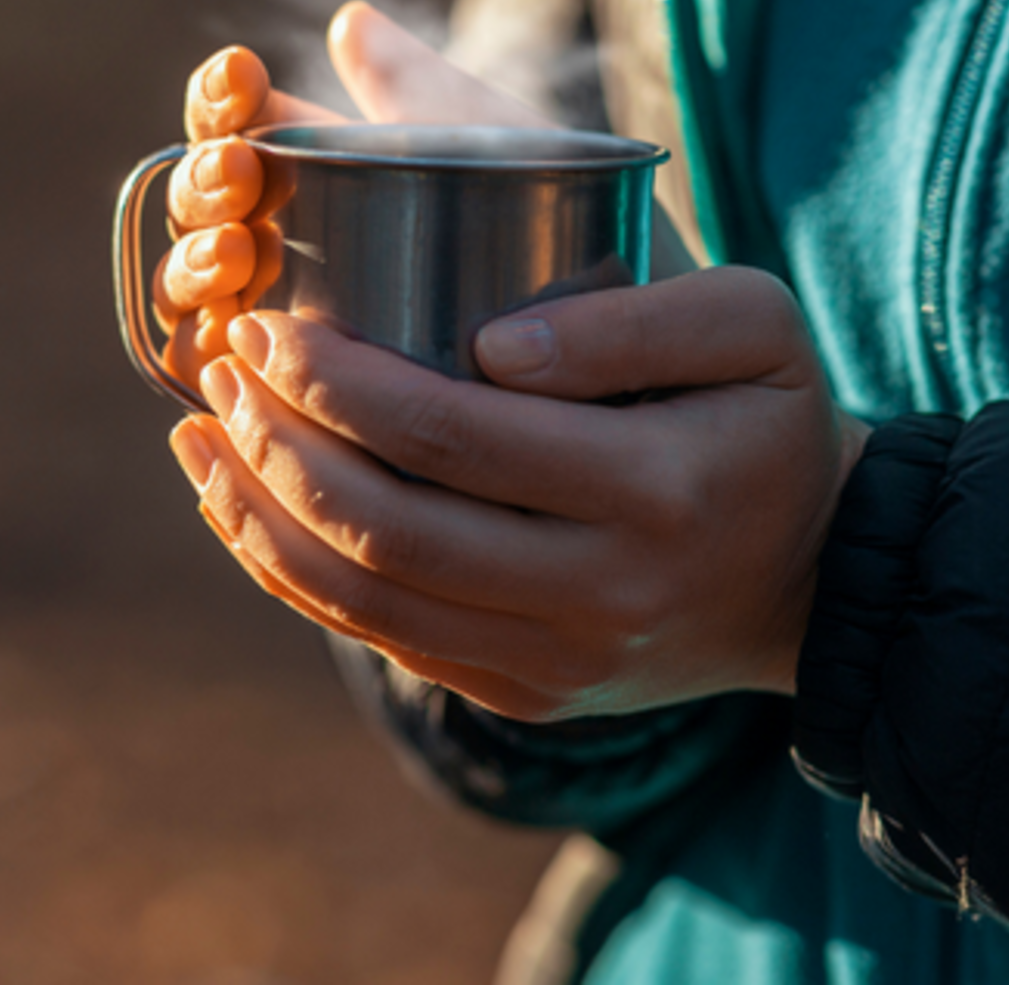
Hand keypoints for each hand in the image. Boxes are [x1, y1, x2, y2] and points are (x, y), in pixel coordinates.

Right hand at [156, 1, 580, 385]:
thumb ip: (423, 93)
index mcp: (309, 171)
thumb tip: (351, 19)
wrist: (612, 353)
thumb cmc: (560, 239)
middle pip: (199, 210)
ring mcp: (269, 328)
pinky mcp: (279, 409)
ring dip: (191, 265)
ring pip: (192, 296)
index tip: (244, 78)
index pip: (233, 123)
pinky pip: (214, 389)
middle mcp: (273, 245)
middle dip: (204, 183)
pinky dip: (202, 362)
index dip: (222, 98)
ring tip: (234, 252)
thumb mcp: (499, 155)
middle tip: (240, 175)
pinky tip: (222, 352)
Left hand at [166, 267, 870, 721]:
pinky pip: (378, 637)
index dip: (337, 380)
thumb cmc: (766, 420)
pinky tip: (238, 506)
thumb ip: (631, 315)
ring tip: (200, 430)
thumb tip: (490, 343)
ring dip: (259, 512)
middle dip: (277, 441)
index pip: (452, 435)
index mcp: (653, 492)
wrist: (808, 579)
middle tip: (223, 361)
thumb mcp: (751, 323)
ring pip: (362, 598)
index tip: (271, 323)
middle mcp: (598, 596)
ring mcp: (554, 663)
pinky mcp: (521, 693)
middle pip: (386, 526)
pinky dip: (290, 573)